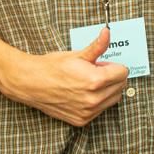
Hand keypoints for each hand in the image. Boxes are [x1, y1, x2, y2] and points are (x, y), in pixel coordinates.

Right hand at [9, 25, 129, 125]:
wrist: (31, 83)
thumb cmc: (52, 67)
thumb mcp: (77, 54)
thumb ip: (97, 46)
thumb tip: (108, 33)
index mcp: (95, 80)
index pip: (123, 72)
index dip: (113, 65)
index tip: (102, 63)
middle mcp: (93, 99)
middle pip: (121, 86)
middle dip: (112, 77)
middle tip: (96, 71)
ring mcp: (88, 112)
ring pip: (113, 99)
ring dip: (108, 90)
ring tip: (90, 82)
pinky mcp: (82, 120)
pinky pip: (101, 110)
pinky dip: (98, 101)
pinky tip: (84, 93)